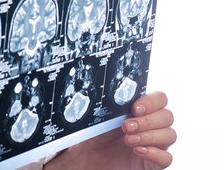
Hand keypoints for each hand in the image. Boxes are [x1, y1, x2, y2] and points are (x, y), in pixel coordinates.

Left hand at [46, 92, 175, 169]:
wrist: (87, 160)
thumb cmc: (92, 137)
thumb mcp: (97, 117)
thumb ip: (109, 105)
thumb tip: (112, 95)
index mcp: (138, 110)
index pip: (159, 98)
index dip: (151, 101)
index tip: (134, 108)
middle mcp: (149, 125)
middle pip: (167, 116)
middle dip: (148, 120)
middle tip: (127, 126)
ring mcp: (153, 144)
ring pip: (170, 135)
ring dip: (150, 136)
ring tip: (128, 139)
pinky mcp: (153, 163)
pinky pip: (167, 158)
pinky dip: (154, 153)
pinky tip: (137, 151)